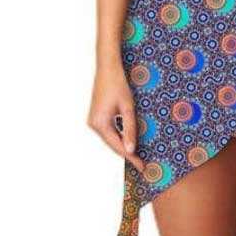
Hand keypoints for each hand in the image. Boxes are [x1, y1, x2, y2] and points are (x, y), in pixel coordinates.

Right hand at [87, 54, 143, 170]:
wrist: (108, 68)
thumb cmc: (119, 85)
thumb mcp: (128, 107)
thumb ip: (129, 129)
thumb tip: (131, 150)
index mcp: (100, 124)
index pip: (117, 146)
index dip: (130, 157)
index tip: (141, 166)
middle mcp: (93, 124)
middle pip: (112, 144)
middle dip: (127, 153)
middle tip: (142, 163)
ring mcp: (93, 120)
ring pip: (110, 138)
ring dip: (123, 145)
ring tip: (138, 154)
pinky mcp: (96, 116)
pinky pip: (109, 131)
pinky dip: (118, 136)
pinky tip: (128, 139)